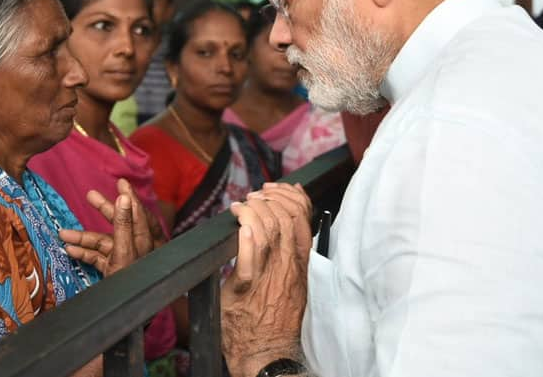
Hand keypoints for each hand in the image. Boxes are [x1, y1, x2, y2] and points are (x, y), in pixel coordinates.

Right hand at [60, 179, 160, 275]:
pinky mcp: (114, 271)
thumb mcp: (125, 251)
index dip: (129, 196)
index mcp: (142, 240)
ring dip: (83, 238)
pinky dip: (85, 254)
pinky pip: (99, 258)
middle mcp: (135, 247)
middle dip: (103, 210)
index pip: (136, 212)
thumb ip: (123, 225)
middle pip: (119, 223)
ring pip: (103, 242)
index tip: (121, 182)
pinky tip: (69, 251)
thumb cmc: (131, 282)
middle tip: (89, 195)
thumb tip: (124, 197)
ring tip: (63, 233)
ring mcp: (124, 259)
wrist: (127, 316)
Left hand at [220, 183, 312, 376]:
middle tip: (253, 196)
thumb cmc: (278, 320)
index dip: (290, 196)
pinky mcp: (247, 289)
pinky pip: (248, 259)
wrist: (268, 354)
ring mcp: (269, 277)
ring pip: (268, 230)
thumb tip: (287, 227)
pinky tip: (239, 226)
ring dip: (253, 211)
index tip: (276, 189)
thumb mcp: (294, 283)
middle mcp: (288, 266)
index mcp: (301, 263)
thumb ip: (291, 257)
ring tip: (241, 207)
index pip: (303, 217)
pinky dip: (245, 238)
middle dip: (268, 198)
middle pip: (285, 217)